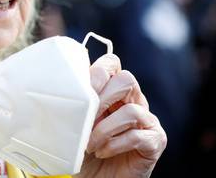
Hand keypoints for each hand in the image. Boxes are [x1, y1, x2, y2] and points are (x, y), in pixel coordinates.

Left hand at [78, 54, 166, 177]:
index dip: (98, 72)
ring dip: (106, 128)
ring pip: (132, 110)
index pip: (111, 64)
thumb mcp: (74, 122)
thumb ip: (74, 103)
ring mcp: (147, 120)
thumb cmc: (83, 148)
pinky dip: (115, 144)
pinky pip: (138, 136)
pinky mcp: (155, 141)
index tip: (80, 90)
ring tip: (90, 144)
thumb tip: (60, 88)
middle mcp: (134, 100)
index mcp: (113, 90)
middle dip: (103, 97)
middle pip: (127, 79)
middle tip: (86, 117)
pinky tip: (102, 152)